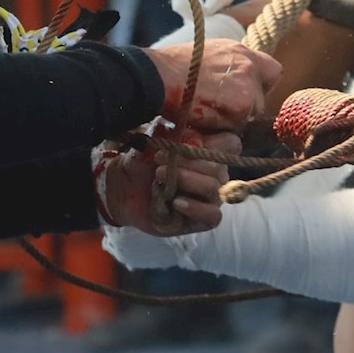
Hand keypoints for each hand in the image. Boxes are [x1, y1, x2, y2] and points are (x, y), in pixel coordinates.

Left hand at [99, 131, 238, 234]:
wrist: (123, 188)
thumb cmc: (143, 161)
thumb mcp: (154, 139)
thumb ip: (173, 132)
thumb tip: (193, 136)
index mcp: (210, 153)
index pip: (231, 144)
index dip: (215, 140)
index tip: (186, 139)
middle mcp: (215, 175)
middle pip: (218, 167)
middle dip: (188, 162)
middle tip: (159, 160)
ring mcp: (210, 199)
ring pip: (213, 188)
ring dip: (186, 180)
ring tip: (159, 176)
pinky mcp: (201, 220)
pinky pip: (212, 216)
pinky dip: (195, 208)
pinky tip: (176, 202)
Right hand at [144, 38, 280, 133]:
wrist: (158, 77)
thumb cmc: (172, 68)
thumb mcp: (207, 56)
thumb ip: (228, 68)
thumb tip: (233, 83)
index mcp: (241, 52)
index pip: (273, 71)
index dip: (261, 86)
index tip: (247, 93)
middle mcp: (250, 67)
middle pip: (260, 101)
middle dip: (243, 110)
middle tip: (218, 111)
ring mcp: (248, 88)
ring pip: (248, 117)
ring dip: (230, 121)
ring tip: (204, 114)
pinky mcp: (241, 108)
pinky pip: (236, 128)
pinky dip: (220, 128)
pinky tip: (202, 119)